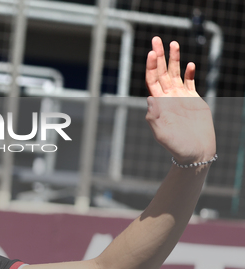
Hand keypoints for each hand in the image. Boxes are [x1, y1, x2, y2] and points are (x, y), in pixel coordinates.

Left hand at [145, 36, 215, 164]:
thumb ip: (154, 117)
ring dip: (174, 59)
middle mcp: (168, 98)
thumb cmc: (176, 145)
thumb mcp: (161, 133)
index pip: (152, 80)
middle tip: (156, 40)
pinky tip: (189, 64)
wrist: (195, 152)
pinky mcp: (194, 100)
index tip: (151, 53)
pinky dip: (189, 73)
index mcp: (158, 104)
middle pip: (162, 72)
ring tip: (173, 44)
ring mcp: (180, 98)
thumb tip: (149, 99)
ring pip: (176, 74)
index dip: (151, 67)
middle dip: (159, 56)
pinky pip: (190, 83)